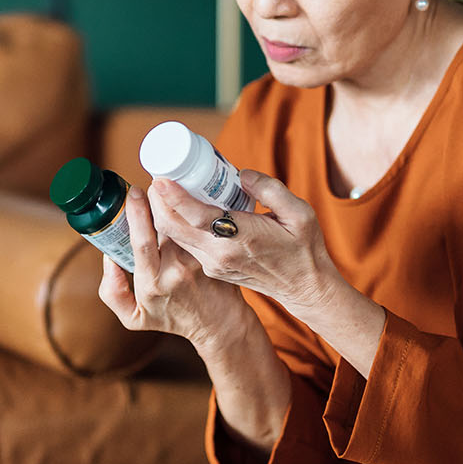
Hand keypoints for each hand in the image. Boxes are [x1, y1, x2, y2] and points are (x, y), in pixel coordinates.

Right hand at [97, 185, 252, 351]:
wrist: (218, 325)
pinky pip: (200, 226)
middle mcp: (175, 270)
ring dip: (176, 201)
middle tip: (153, 183)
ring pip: (184, 222)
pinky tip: (189, 198)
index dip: (137, 214)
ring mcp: (198, 261)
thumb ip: (112, 292)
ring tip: (168, 187)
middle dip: (158, 198)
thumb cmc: (173, 318)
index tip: (134, 193)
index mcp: (151, 282)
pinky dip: (193, 210)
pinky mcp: (215, 253)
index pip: (142, 241)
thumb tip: (109, 259)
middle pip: (165, 225)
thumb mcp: (135, 317)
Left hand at [148, 170, 343, 314]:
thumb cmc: (304, 249)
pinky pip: (186, 244)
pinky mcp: (212, 268)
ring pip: (176, 237)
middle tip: (158, 176)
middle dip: (159, 202)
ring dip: (165, 213)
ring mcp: (213, 264)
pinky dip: (178, 225)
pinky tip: (181, 207)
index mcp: (241, 239)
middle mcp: (220, 254)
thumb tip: (241, 175)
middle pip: (175, 228)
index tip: (160, 179)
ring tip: (165, 188)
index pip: (197, 217)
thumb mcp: (300, 214)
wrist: (304, 288)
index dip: (174, 198)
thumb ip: (271, 190)